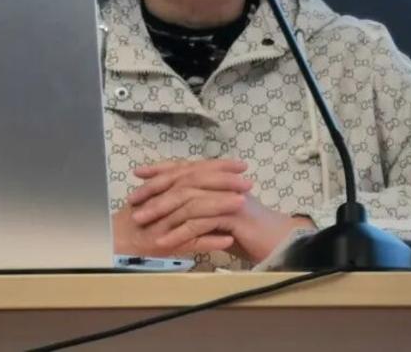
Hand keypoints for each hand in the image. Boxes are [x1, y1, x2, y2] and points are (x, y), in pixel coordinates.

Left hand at [129, 158, 315, 263]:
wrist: (277, 241)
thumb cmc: (248, 231)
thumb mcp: (219, 216)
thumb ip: (201, 208)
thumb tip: (174, 207)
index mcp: (219, 179)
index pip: (186, 168)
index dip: (161, 169)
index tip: (138, 173)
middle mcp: (223, 183)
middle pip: (183, 181)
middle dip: (155, 190)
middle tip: (134, 202)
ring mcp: (228, 197)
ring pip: (188, 200)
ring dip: (162, 212)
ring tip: (142, 223)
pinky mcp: (233, 216)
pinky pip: (200, 223)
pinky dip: (179, 233)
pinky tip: (164, 242)